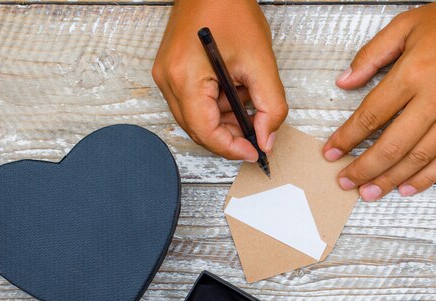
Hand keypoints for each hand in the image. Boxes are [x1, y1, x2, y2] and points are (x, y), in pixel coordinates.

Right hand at [152, 0, 286, 161]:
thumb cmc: (229, 8)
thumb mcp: (261, 61)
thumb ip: (270, 106)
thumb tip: (266, 138)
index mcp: (185, 78)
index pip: (205, 132)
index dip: (230, 149)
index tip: (253, 152)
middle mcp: (168, 80)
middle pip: (198, 129)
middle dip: (229, 136)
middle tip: (256, 134)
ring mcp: (166, 75)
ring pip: (196, 118)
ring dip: (224, 120)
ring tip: (248, 102)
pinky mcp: (171, 71)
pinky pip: (192, 102)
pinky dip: (216, 105)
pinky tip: (234, 91)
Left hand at [323, 0, 435, 199]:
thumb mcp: (407, 24)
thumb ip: (372, 54)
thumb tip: (344, 81)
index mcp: (413, 73)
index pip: (370, 115)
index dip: (347, 138)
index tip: (331, 151)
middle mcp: (435, 99)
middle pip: (391, 145)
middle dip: (363, 168)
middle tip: (345, 181)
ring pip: (417, 158)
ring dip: (389, 179)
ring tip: (368, 192)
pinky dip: (425, 178)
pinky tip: (406, 188)